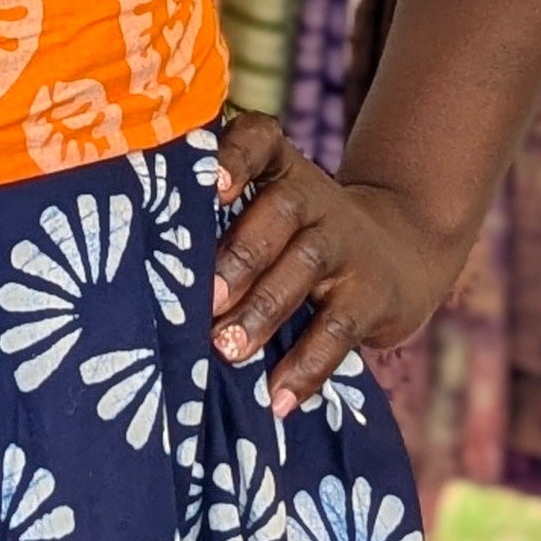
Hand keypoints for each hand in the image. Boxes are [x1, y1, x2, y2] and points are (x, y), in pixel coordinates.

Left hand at [209, 112, 456, 417]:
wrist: (404, 250)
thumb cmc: (297, 237)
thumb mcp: (268, 214)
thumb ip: (215, 227)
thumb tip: (136, 280)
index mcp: (278, 170)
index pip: (258, 140)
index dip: (236, 156)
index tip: (214, 183)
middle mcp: (313, 197)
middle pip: (277, 212)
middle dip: (238, 255)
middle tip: (202, 300)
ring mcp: (345, 244)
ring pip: (302, 268)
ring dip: (262, 311)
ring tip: (226, 351)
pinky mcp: (371, 295)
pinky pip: (338, 329)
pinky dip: (307, 366)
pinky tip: (277, 399)